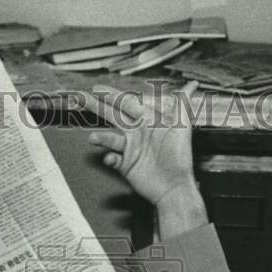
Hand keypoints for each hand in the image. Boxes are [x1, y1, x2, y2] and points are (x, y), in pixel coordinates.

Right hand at [86, 82, 207, 238]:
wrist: (175, 187)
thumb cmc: (180, 157)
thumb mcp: (183, 127)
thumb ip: (183, 104)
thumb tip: (192, 85)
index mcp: (148, 121)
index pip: (127, 103)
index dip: (112, 95)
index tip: (97, 88)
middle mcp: (137, 133)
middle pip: (113, 116)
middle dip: (96, 107)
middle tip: (80, 98)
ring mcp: (130, 149)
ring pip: (111, 139)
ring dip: (101, 137)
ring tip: (93, 138)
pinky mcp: (126, 165)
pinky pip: (113, 159)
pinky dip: (110, 158)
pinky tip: (110, 158)